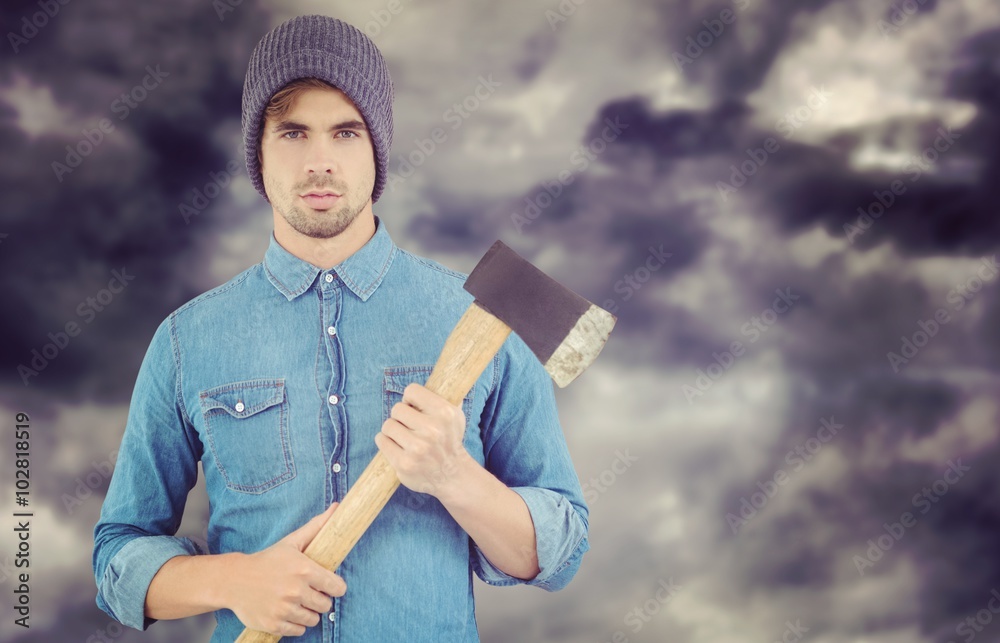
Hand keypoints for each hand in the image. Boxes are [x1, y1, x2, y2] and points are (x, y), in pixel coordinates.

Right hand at [227, 502, 345, 636]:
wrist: (234, 580)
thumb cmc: (267, 560)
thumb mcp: (292, 542)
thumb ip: (317, 527)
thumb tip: (337, 507)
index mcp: (304, 570)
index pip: (337, 587)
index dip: (335, 587)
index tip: (329, 585)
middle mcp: (295, 591)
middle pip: (326, 605)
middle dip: (320, 599)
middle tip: (308, 592)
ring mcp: (284, 609)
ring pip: (313, 619)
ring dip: (308, 612)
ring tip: (297, 602)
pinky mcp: (274, 624)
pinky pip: (298, 630)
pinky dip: (296, 623)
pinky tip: (288, 612)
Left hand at [374, 382, 470, 496]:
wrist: (452, 475)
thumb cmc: (449, 441)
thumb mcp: (454, 416)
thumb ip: (439, 398)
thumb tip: (425, 380)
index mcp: (444, 413)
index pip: (411, 391)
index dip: (410, 399)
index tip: (414, 408)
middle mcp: (432, 430)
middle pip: (397, 409)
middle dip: (400, 417)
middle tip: (409, 426)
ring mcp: (417, 449)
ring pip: (388, 425)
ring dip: (392, 430)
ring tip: (403, 437)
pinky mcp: (404, 464)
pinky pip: (382, 441)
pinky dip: (385, 442)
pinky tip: (396, 446)